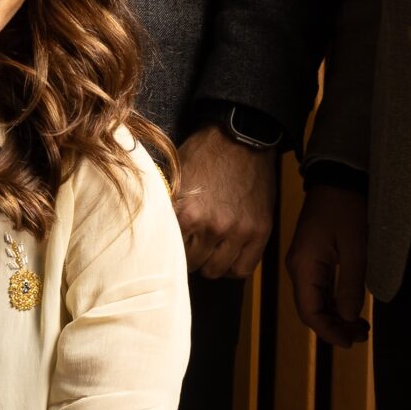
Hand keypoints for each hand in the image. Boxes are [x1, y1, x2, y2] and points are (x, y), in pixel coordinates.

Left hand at [173, 124, 276, 278]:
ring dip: (211, 262)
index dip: (167, 249)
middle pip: (192, 265)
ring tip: (209, 248)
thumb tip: (150, 232)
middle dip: (189, 256)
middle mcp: (213, 226)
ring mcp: (239, 231)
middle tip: (191, 244)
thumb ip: (165, 208)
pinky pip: (243, 269)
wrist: (240, 138)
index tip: (168, 244)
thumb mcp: (175, 177)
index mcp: (187, 213)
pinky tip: (228, 254)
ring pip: (216, 271)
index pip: (169, 252)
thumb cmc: (203, 155)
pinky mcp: (260, 231)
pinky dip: (234, 266)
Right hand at [286, 176, 369, 348]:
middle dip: (334, 326)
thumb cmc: (348, 208)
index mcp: (304, 266)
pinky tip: (351, 307)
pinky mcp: (311, 257)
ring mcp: (303, 262)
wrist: (338, 178)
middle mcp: (298, 267)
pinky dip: (334, 302)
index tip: (351, 342)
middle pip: (310, 309)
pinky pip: (318, 288)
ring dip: (335, 316)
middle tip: (362, 335)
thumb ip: (350, 284)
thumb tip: (348, 317)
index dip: (329, 332)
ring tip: (361, 326)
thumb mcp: (355, 247)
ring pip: (314, 301)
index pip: (310, 311)